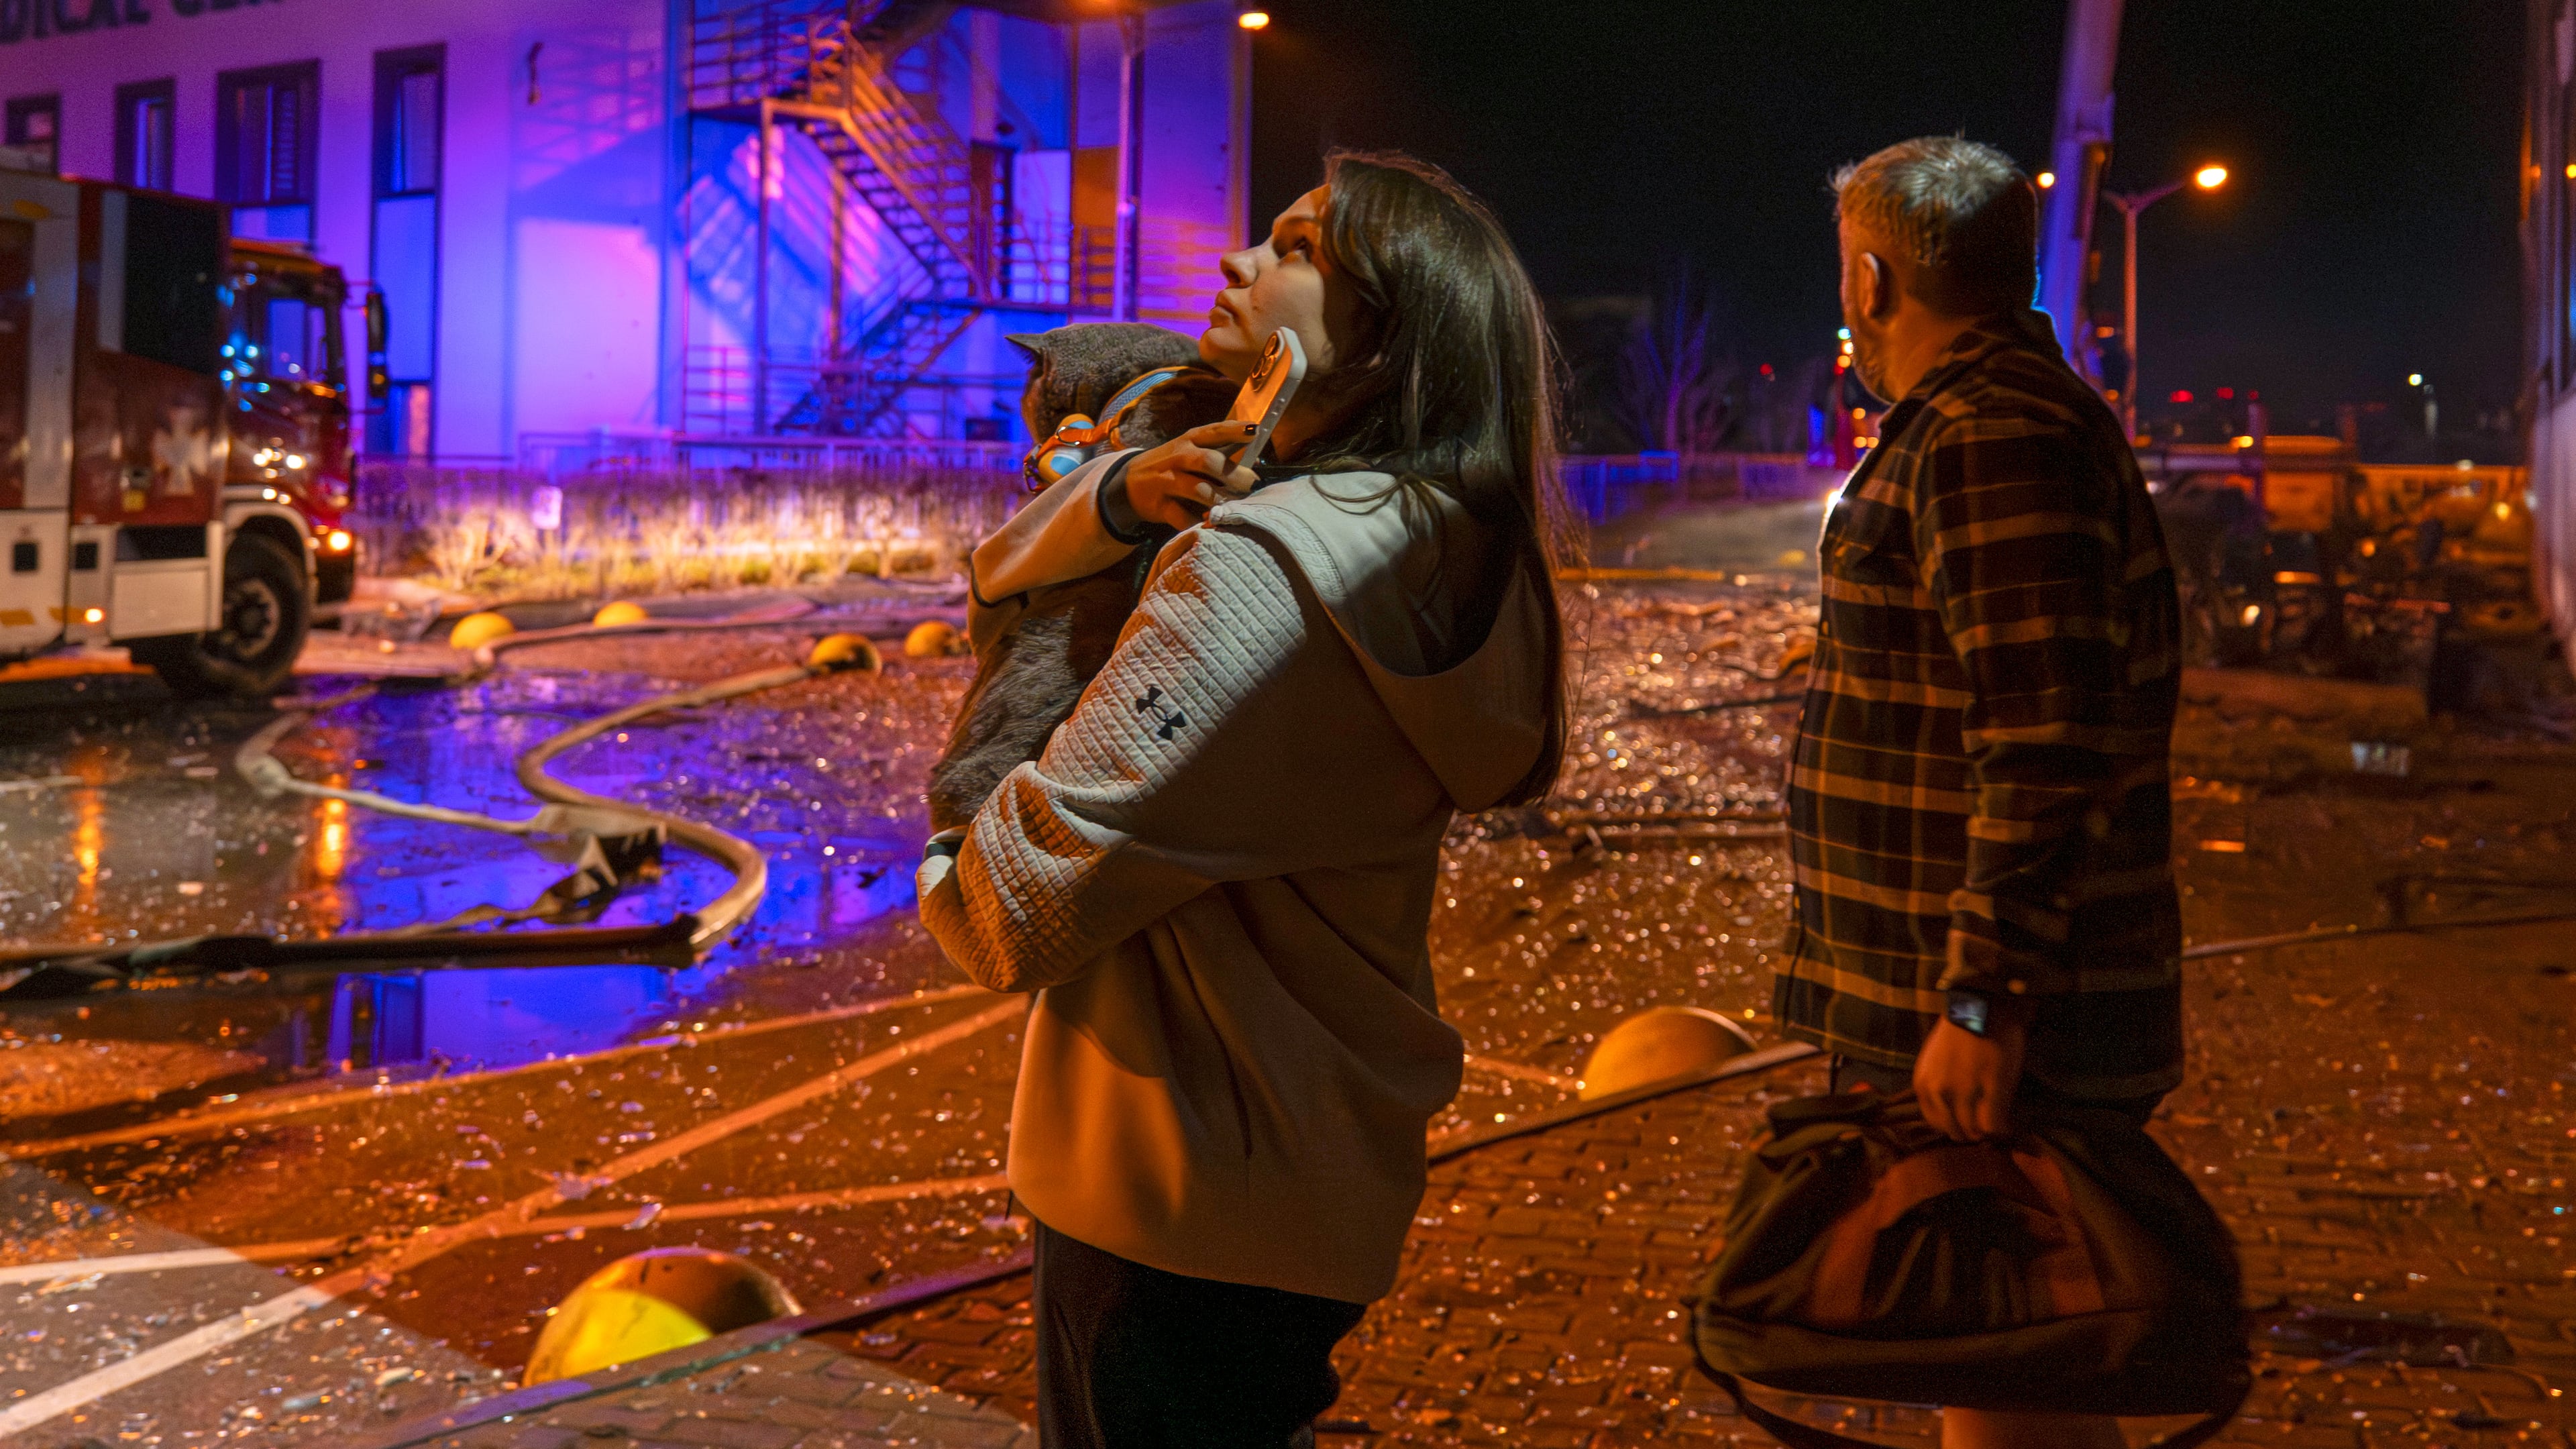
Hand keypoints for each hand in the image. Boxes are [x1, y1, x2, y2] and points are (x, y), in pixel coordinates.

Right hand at [1122, 421, 1262, 528]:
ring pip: (1198, 490)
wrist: (1127, 483)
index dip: (1234, 430)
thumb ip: (1218, 454)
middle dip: (1234, 474)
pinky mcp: (1159, 505)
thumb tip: (1255, 462)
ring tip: (1234, 507)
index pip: (1213, 431)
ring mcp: (1166, 481)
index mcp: (1189, 440)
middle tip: (1251, 484)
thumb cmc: (1171, 466)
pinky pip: (1183, 516)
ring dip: (1220, 500)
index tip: (1255, 430)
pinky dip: (1198, 521)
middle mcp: (1178, 457)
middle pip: (1208, 461)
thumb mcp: (1188, 452)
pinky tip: (1208, 522)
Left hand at [1912, 998, 2031, 1141]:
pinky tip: (2008, 1120)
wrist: (1984, 1005)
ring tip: (2000, 1120)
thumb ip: (1938, 1087)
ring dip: (1989, 1130)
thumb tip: (1952, 1114)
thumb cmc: (1961, 1032)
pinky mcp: (1992, 1088)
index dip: (1956, 1124)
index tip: (1970, 1120)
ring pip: (1975, 1132)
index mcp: (1924, 1085)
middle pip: (1957, 1131)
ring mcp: (1965, 1092)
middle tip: (1988, 1121)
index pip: (1936, 1124)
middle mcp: (1939, 1092)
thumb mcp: (1935, 1061)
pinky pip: (1995, 1125)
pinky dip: (2003, 1128)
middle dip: (1973, 1130)